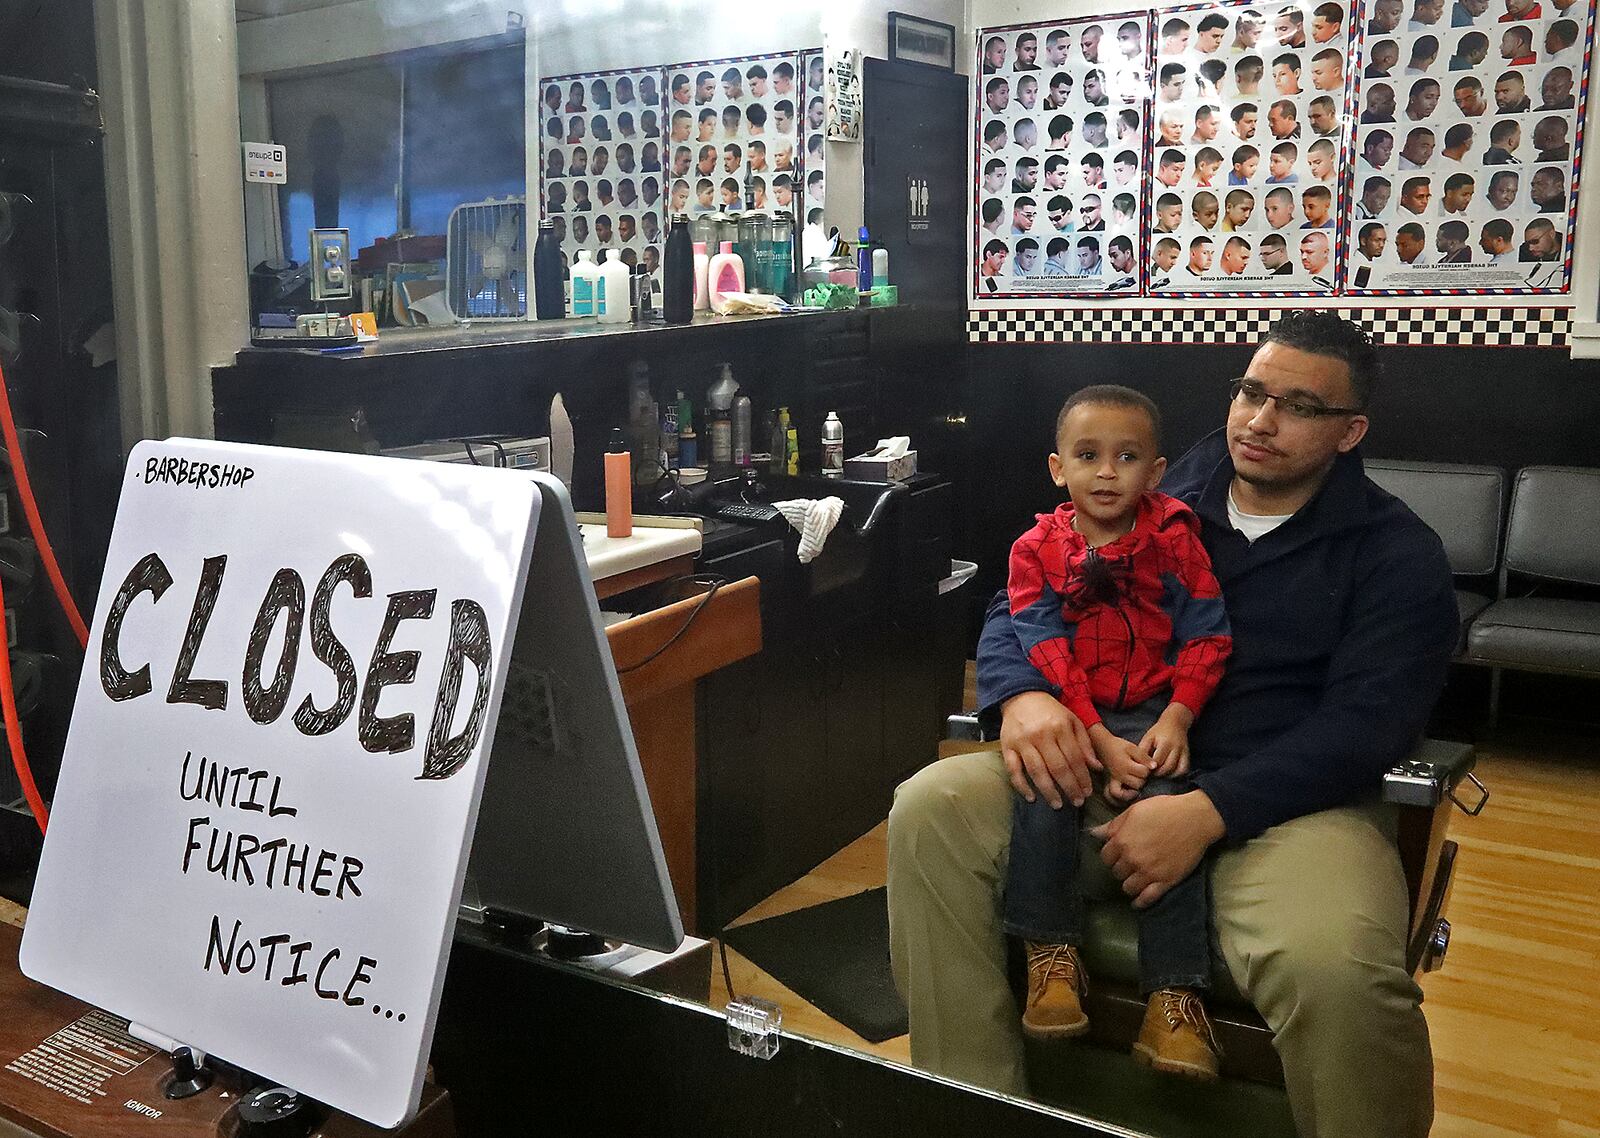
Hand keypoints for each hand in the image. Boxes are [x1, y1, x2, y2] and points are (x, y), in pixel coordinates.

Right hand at [999, 692, 1099, 808]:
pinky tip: (1031, 798)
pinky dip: (1021, 786)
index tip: (1087, 792)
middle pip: (1058, 767)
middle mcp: (1041, 735)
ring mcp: (1023, 742)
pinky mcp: (1007, 747)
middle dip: (1069, 788)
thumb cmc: (1050, 711)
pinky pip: (1013, 770)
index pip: (1074, 758)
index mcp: (1060, 727)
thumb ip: (1084, 743)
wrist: (1020, 696)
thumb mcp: (1072, 720)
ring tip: (1057, 805)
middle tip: (1076, 802)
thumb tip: (1096, 768)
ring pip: (1037, 771)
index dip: (1082, 778)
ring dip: (1048, 791)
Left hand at [1089, 791, 1225, 907]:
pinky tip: (1137, 902)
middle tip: (1130, 863)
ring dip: (1130, 883)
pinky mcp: (1165, 881)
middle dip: (1121, 867)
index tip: (1118, 853)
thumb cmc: (1164, 809)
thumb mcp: (1134, 811)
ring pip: (1128, 887)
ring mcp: (1149, 872)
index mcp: (1122, 841)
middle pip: (1116, 872)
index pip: (1105, 857)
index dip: (1111, 854)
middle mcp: (1132, 859)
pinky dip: (1140, 902)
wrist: (1195, 819)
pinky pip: (1147, 898)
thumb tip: (1094, 833)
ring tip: (1135, 878)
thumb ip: (1113, 825)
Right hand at [1092, 725, 1152, 803]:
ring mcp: (1115, 780)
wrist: (1103, 746)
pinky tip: (1130, 791)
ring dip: (1137, 787)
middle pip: (1139, 783)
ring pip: (1130, 791)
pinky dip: (1124, 796)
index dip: (1148, 768)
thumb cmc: (1118, 746)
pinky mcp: (1111, 782)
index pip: (1144, 772)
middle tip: (1142, 771)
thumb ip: (1144, 757)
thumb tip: (1154, 767)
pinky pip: (1115, 794)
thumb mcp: (1132, 747)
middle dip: (1144, 778)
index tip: (1147, 763)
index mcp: (1126, 765)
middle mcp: (1120, 775)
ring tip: (1138, 780)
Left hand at [1138, 704, 1193, 776]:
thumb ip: (1143, 750)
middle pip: (1168, 767)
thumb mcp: (1148, 737)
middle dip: (1158, 773)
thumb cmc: (1158, 731)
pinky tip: (1169, 773)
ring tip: (1159, 773)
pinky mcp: (1187, 755)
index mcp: (1165, 743)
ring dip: (1168, 775)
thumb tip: (1138, 764)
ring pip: (1177, 770)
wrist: (1175, 723)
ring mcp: (1183, 752)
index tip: (1145, 769)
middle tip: (1151, 774)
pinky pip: (1184, 769)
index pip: (1158, 761)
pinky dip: (1177, 774)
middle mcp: (1176, 748)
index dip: (1150, 768)